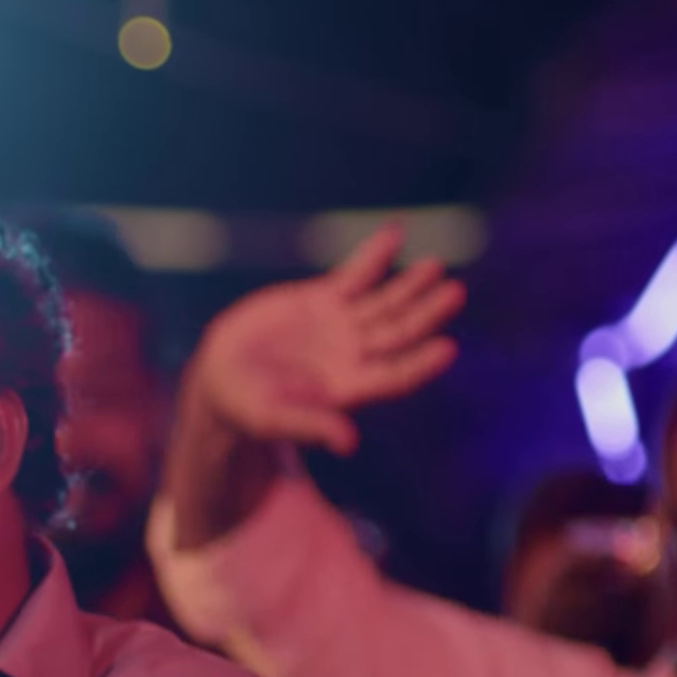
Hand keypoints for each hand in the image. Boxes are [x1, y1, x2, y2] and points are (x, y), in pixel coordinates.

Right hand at [185, 225, 465, 456]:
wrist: (222, 377)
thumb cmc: (248, 409)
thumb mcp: (275, 419)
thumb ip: (313, 426)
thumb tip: (349, 443)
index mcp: (350, 388)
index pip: (396, 376)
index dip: (421, 364)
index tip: (447, 348)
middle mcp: (355, 355)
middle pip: (400, 333)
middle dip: (426, 313)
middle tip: (453, 292)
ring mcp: (342, 325)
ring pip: (385, 301)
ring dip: (410, 284)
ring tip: (435, 266)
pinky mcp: (323, 300)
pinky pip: (355, 274)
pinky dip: (375, 255)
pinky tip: (395, 233)